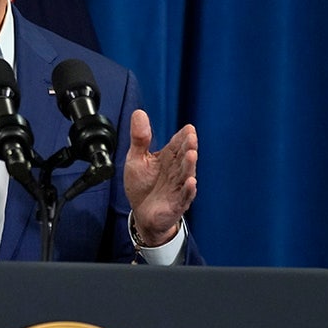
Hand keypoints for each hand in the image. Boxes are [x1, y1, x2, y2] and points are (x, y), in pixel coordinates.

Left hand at [123, 110, 196, 246]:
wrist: (142, 214)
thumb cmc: (142, 185)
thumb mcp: (136, 158)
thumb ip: (140, 138)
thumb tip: (139, 112)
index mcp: (168, 158)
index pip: (177, 144)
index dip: (182, 137)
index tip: (188, 128)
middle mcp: (176, 171)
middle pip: (183, 157)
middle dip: (188, 147)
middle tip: (191, 137)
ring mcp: (178, 187)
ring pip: (185, 174)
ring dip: (189, 165)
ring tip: (191, 154)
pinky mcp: (177, 203)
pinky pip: (184, 196)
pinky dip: (188, 190)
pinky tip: (191, 182)